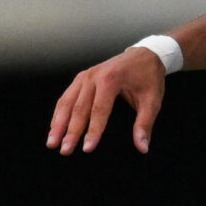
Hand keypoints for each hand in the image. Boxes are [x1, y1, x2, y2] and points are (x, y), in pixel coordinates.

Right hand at [46, 45, 166, 154]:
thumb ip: (144, 124)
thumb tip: (142, 147)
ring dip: (58, 123)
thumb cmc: (148, 77)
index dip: (93, 131)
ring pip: (67, 102)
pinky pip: (66, 97)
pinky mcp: (81, 78)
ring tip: (52, 142)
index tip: (87, 149)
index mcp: (111, 79)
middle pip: (79, 108)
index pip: (99, 110)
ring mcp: (85, 76)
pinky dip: (59, 113)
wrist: (144, 54)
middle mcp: (94, 75)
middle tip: (65, 151)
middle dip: (71, 132)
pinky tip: (55, 128)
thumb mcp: (152, 100)